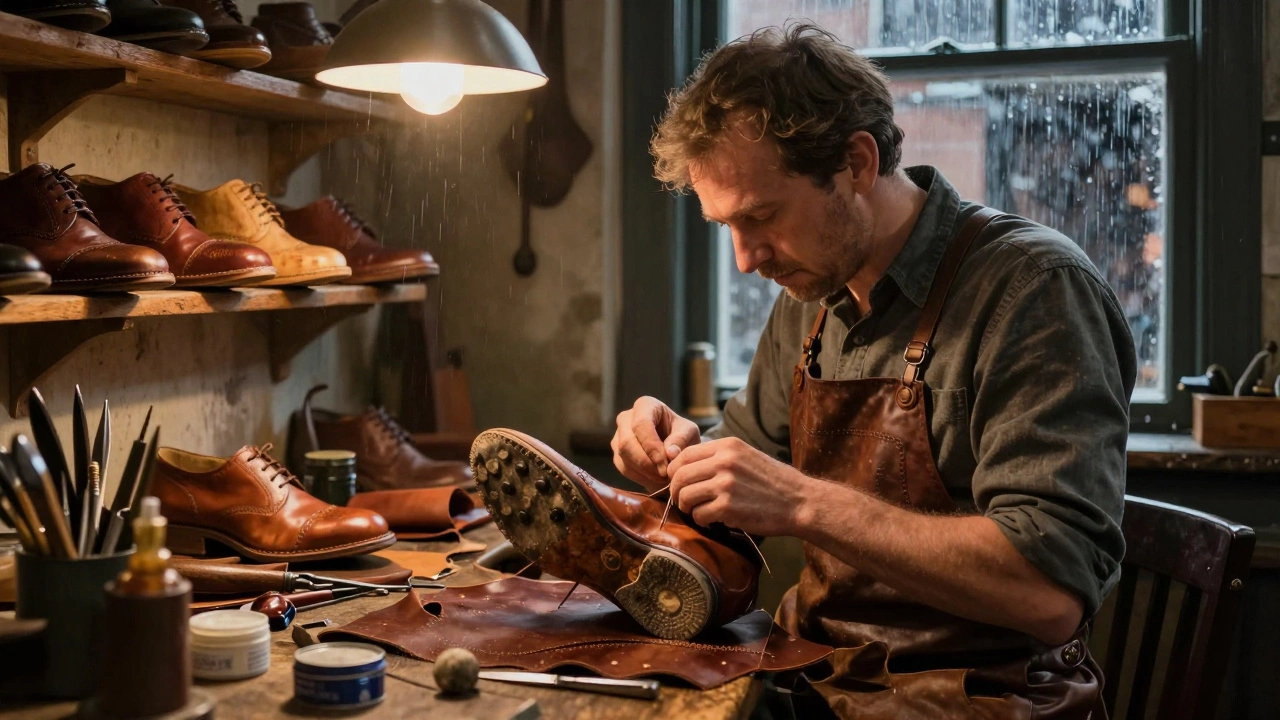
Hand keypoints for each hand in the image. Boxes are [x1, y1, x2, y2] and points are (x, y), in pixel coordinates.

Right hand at [611, 396, 701, 489]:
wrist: (675, 445)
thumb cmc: (682, 434)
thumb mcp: (689, 433)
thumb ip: (681, 440)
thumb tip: (670, 453)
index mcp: (645, 405)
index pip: (641, 425)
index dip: (652, 447)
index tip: (666, 465)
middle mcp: (626, 418)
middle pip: (627, 443)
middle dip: (647, 463)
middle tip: (665, 476)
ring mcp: (618, 436)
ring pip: (624, 457)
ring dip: (645, 472)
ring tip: (664, 479)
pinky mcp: (617, 453)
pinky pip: (624, 468)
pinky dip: (641, 478)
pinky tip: (656, 480)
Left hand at [667, 437, 808, 536]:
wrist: (800, 502)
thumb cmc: (773, 482)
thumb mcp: (746, 456)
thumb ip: (719, 457)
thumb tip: (686, 465)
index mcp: (728, 446)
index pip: (685, 454)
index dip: (675, 471)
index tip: (677, 482)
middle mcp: (724, 461)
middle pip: (680, 476)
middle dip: (676, 491)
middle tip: (683, 501)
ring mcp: (726, 484)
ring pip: (686, 496)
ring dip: (688, 508)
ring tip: (699, 511)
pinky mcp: (728, 507)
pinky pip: (699, 515)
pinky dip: (702, 520)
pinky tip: (713, 521)